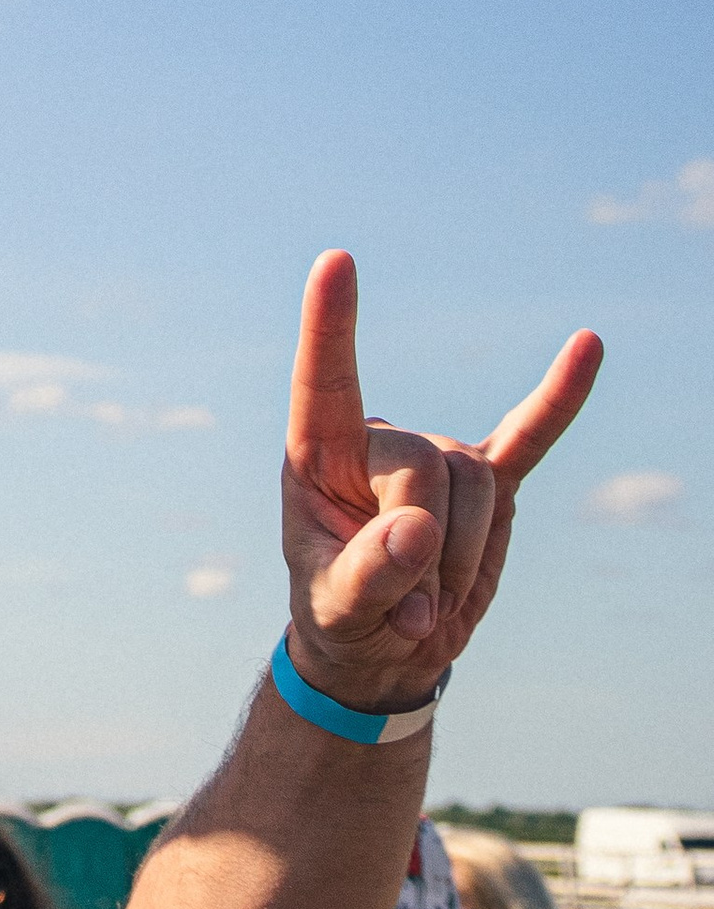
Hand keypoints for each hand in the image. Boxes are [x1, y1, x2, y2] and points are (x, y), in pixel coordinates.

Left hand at [280, 249, 598, 718]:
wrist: (383, 647)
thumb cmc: (343, 616)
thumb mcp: (337, 610)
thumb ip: (368, 575)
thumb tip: (416, 530)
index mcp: (320, 453)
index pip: (324, 378)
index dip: (329, 323)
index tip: (334, 261)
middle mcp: (382, 440)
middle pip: (427, 466)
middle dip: (428, 548)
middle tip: (407, 609)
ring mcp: (440, 456)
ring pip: (478, 485)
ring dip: (465, 561)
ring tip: (433, 603)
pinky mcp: (489, 483)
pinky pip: (529, 436)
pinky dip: (559, 398)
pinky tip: (588, 348)